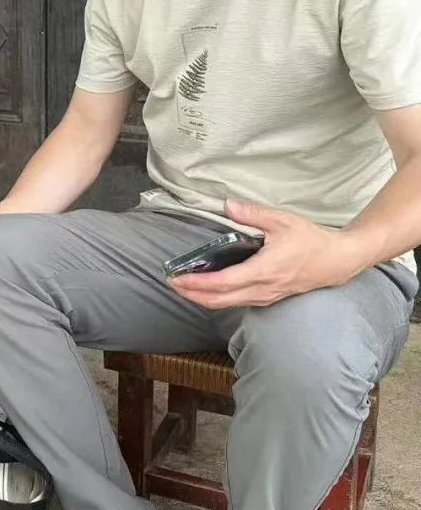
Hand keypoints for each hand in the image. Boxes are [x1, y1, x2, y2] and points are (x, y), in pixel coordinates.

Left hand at [169, 199, 359, 308]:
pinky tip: (206, 288)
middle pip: (219, 300)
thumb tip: (228, 205)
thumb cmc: (310, 240)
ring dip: (202, 298)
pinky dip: (217, 298)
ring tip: (183, 285)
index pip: (223, 282)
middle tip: (171, 282)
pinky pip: (236, 302)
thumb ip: (252, 214)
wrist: (337, 261)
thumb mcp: (282, 220)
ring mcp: (265, 296)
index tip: (177, 278)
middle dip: (192, 294)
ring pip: (227, 304)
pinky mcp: (268, 298)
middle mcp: (262, 288)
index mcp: (264, 270)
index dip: (197, 283)